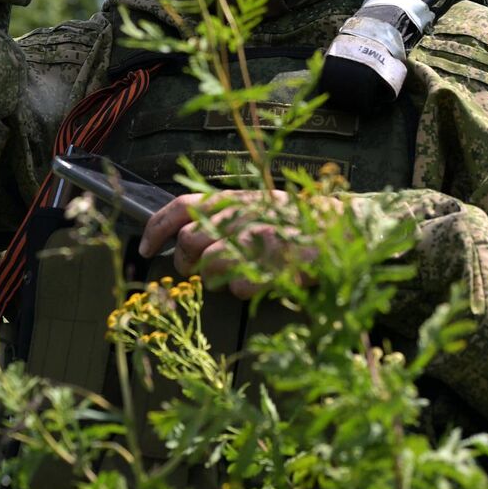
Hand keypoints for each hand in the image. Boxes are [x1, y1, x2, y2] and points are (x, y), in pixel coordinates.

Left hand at [138, 189, 335, 298]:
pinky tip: (258, 282)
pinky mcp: (272, 263)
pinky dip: (242, 290)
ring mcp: (257, 239)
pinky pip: (237, 285)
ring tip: (234, 273)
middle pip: (189, 240)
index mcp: (235, 198)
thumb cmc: (294, 221)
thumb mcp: (257, 205)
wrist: (343, 228)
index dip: (156, 227)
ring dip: (213, 276)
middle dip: (184, 259)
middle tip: (195, 268)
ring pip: (209, 264)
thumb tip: (185, 236)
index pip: (181, 205)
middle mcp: (242, 214)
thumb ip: (223, 214)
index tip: (143, 249)